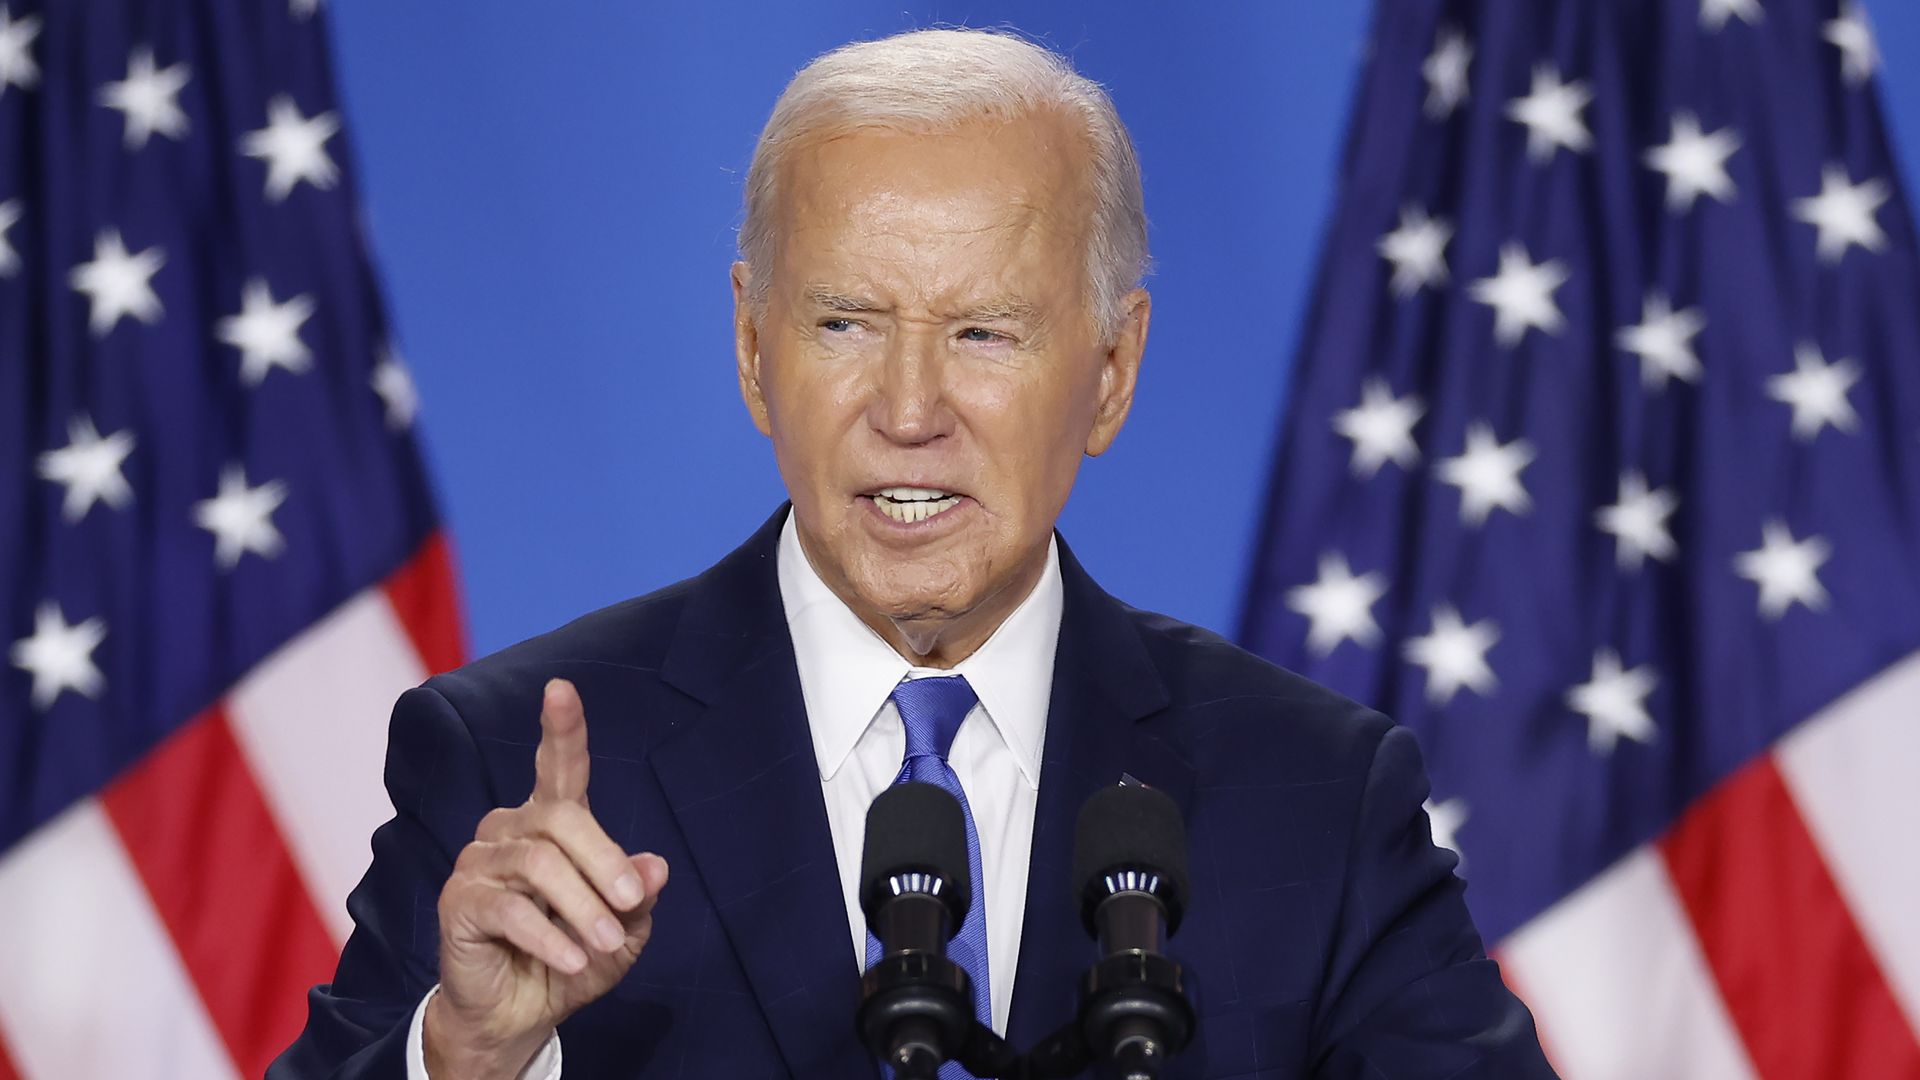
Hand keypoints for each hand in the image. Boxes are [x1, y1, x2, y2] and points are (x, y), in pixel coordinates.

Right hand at [424, 678, 669, 1078]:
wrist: (519, 1016)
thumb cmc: (572, 959)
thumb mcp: (622, 930)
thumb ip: (637, 895)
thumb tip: (655, 866)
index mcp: (551, 823)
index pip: (559, 767)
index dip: (562, 728)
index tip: (561, 689)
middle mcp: (509, 830)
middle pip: (562, 818)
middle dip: (605, 862)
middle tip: (631, 904)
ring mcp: (479, 863)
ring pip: (539, 863)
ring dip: (583, 908)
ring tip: (605, 944)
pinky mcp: (458, 902)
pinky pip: (510, 908)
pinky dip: (550, 937)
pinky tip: (573, 961)